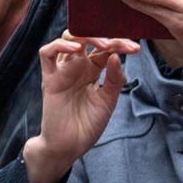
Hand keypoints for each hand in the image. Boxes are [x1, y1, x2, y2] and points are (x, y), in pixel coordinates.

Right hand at [23, 35, 136, 182]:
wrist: (70, 147)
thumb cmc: (88, 125)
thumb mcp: (108, 101)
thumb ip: (114, 79)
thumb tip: (116, 56)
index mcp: (92, 70)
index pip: (105, 48)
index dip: (120, 44)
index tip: (136, 48)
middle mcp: (77, 67)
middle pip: (88, 38)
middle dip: (106, 36)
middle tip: (122, 43)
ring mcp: (63, 71)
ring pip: (68, 38)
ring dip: (86, 36)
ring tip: (103, 44)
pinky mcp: (49, 79)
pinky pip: (46, 54)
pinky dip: (59, 46)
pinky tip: (76, 49)